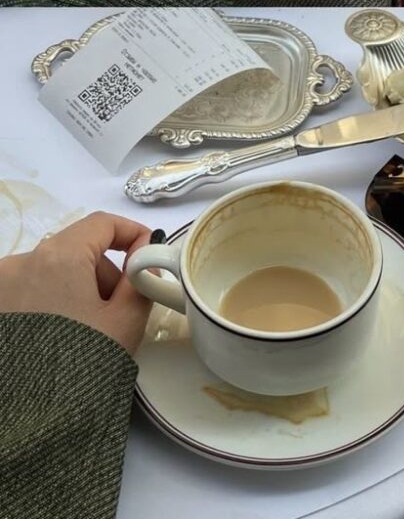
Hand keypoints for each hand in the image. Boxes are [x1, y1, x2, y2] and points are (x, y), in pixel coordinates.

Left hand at [0, 212, 153, 354]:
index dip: (132, 233)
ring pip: (53, 271)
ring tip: (88, 331)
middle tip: (120, 309)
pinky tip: (61, 337)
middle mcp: (23, 261)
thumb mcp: (125, 319)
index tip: (149, 254)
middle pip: (76, 249)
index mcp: (59, 254)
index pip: (102, 223)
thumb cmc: (82, 361)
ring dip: (77, 289)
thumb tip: (144, 255)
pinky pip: (31, 291)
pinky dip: (52, 303)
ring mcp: (3, 286)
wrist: (30, 419)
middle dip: (104, 273)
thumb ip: (141, 277)